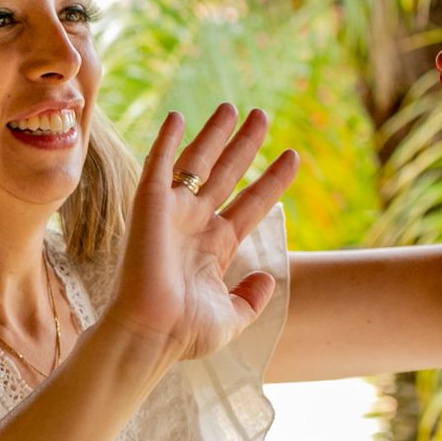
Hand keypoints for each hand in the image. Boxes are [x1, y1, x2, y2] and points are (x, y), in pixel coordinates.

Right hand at [106, 105, 298, 363]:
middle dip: (245, 145)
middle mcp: (195, 224)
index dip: (271, 180)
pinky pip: (158, 165)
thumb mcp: (232, 317)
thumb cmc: (184, 333)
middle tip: (262, 116)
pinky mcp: (149, 206)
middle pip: (227, 174)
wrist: (151, 333)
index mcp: (215, 247)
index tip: (292, 157)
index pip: (251, 204)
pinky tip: (178, 116)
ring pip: (197, 162)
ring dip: (215, 134)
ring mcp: (172, 213)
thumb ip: (251, 298)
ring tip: (233, 107)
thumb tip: (268, 278)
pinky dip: (166, 140)